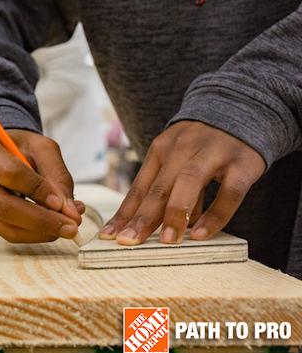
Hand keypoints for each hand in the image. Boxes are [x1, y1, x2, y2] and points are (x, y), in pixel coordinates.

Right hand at [0, 130, 82, 242]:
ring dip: (39, 233)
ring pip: (4, 225)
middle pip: (4, 207)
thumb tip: (70, 213)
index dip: (39, 191)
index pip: (10, 174)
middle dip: (42, 221)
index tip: (65, 204)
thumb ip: (58, 177)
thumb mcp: (42, 148)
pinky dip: (31, 234)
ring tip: (64, 228)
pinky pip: (4, 231)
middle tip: (72, 227)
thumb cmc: (20, 146)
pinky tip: (48, 228)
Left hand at [101, 121, 264, 244]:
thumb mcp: (177, 159)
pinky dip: (215, 215)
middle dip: (143, 217)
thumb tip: (148, 227)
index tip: (109, 235)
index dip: (124, 213)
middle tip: (129, 241)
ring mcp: (214, 153)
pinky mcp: (243, 163)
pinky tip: (202, 234)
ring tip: (166, 241)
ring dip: (175, 213)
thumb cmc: (202, 147)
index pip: (139, 187)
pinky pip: (228, 192)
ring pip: (190, 183)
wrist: (242, 111)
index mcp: (161, 149)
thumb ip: (166, 189)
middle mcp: (183, 148)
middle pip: (159, 187)